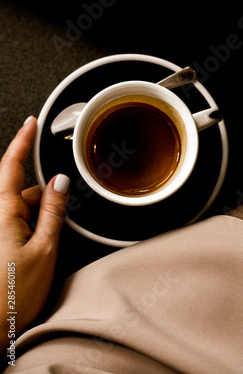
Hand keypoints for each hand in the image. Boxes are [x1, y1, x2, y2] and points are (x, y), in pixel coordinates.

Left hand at [0, 117, 69, 351]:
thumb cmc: (11, 295)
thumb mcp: (45, 249)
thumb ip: (53, 211)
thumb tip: (60, 182)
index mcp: (3, 211)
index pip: (12, 164)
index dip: (23, 140)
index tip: (31, 123)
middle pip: (24, 191)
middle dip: (44, 200)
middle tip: (56, 223)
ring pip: (23, 209)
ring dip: (39, 218)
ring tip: (45, 249)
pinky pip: (17, 224)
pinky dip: (32, 230)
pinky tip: (37, 252)